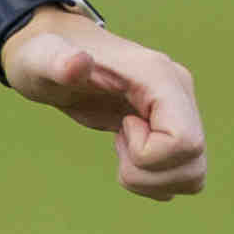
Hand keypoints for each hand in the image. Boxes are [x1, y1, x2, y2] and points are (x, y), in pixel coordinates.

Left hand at [0, 14, 205, 200]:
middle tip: (116, 143)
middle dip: (145, 172)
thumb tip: (78, 62)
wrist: (52, 54)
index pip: (184, 141)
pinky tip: (128, 152)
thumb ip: (57, 61)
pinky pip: (183, 173)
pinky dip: (154, 180)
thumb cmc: (45, 56)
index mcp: (159, 76)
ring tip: (121, 148)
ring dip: (151, 180)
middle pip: (192, 160)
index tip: (119, 127)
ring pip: (193, 173)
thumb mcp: (40, 60)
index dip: (146, 153)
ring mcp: (180, 110)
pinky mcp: (173, 127)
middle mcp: (179, 91)